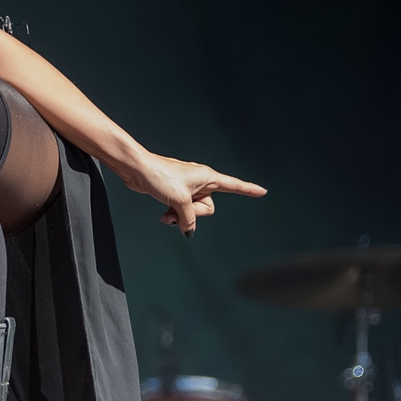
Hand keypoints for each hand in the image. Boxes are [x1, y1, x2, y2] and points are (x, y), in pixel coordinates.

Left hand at [119, 152, 266, 236]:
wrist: (136, 169)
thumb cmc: (160, 176)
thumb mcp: (179, 200)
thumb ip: (189, 218)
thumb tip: (188, 231)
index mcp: (207, 177)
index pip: (234, 185)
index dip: (249, 190)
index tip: (263, 191)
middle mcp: (200, 181)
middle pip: (208, 207)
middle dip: (193, 213)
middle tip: (178, 207)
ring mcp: (186, 187)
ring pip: (192, 211)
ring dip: (179, 216)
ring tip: (165, 213)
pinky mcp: (174, 192)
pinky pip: (180, 209)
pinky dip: (173, 214)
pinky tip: (163, 215)